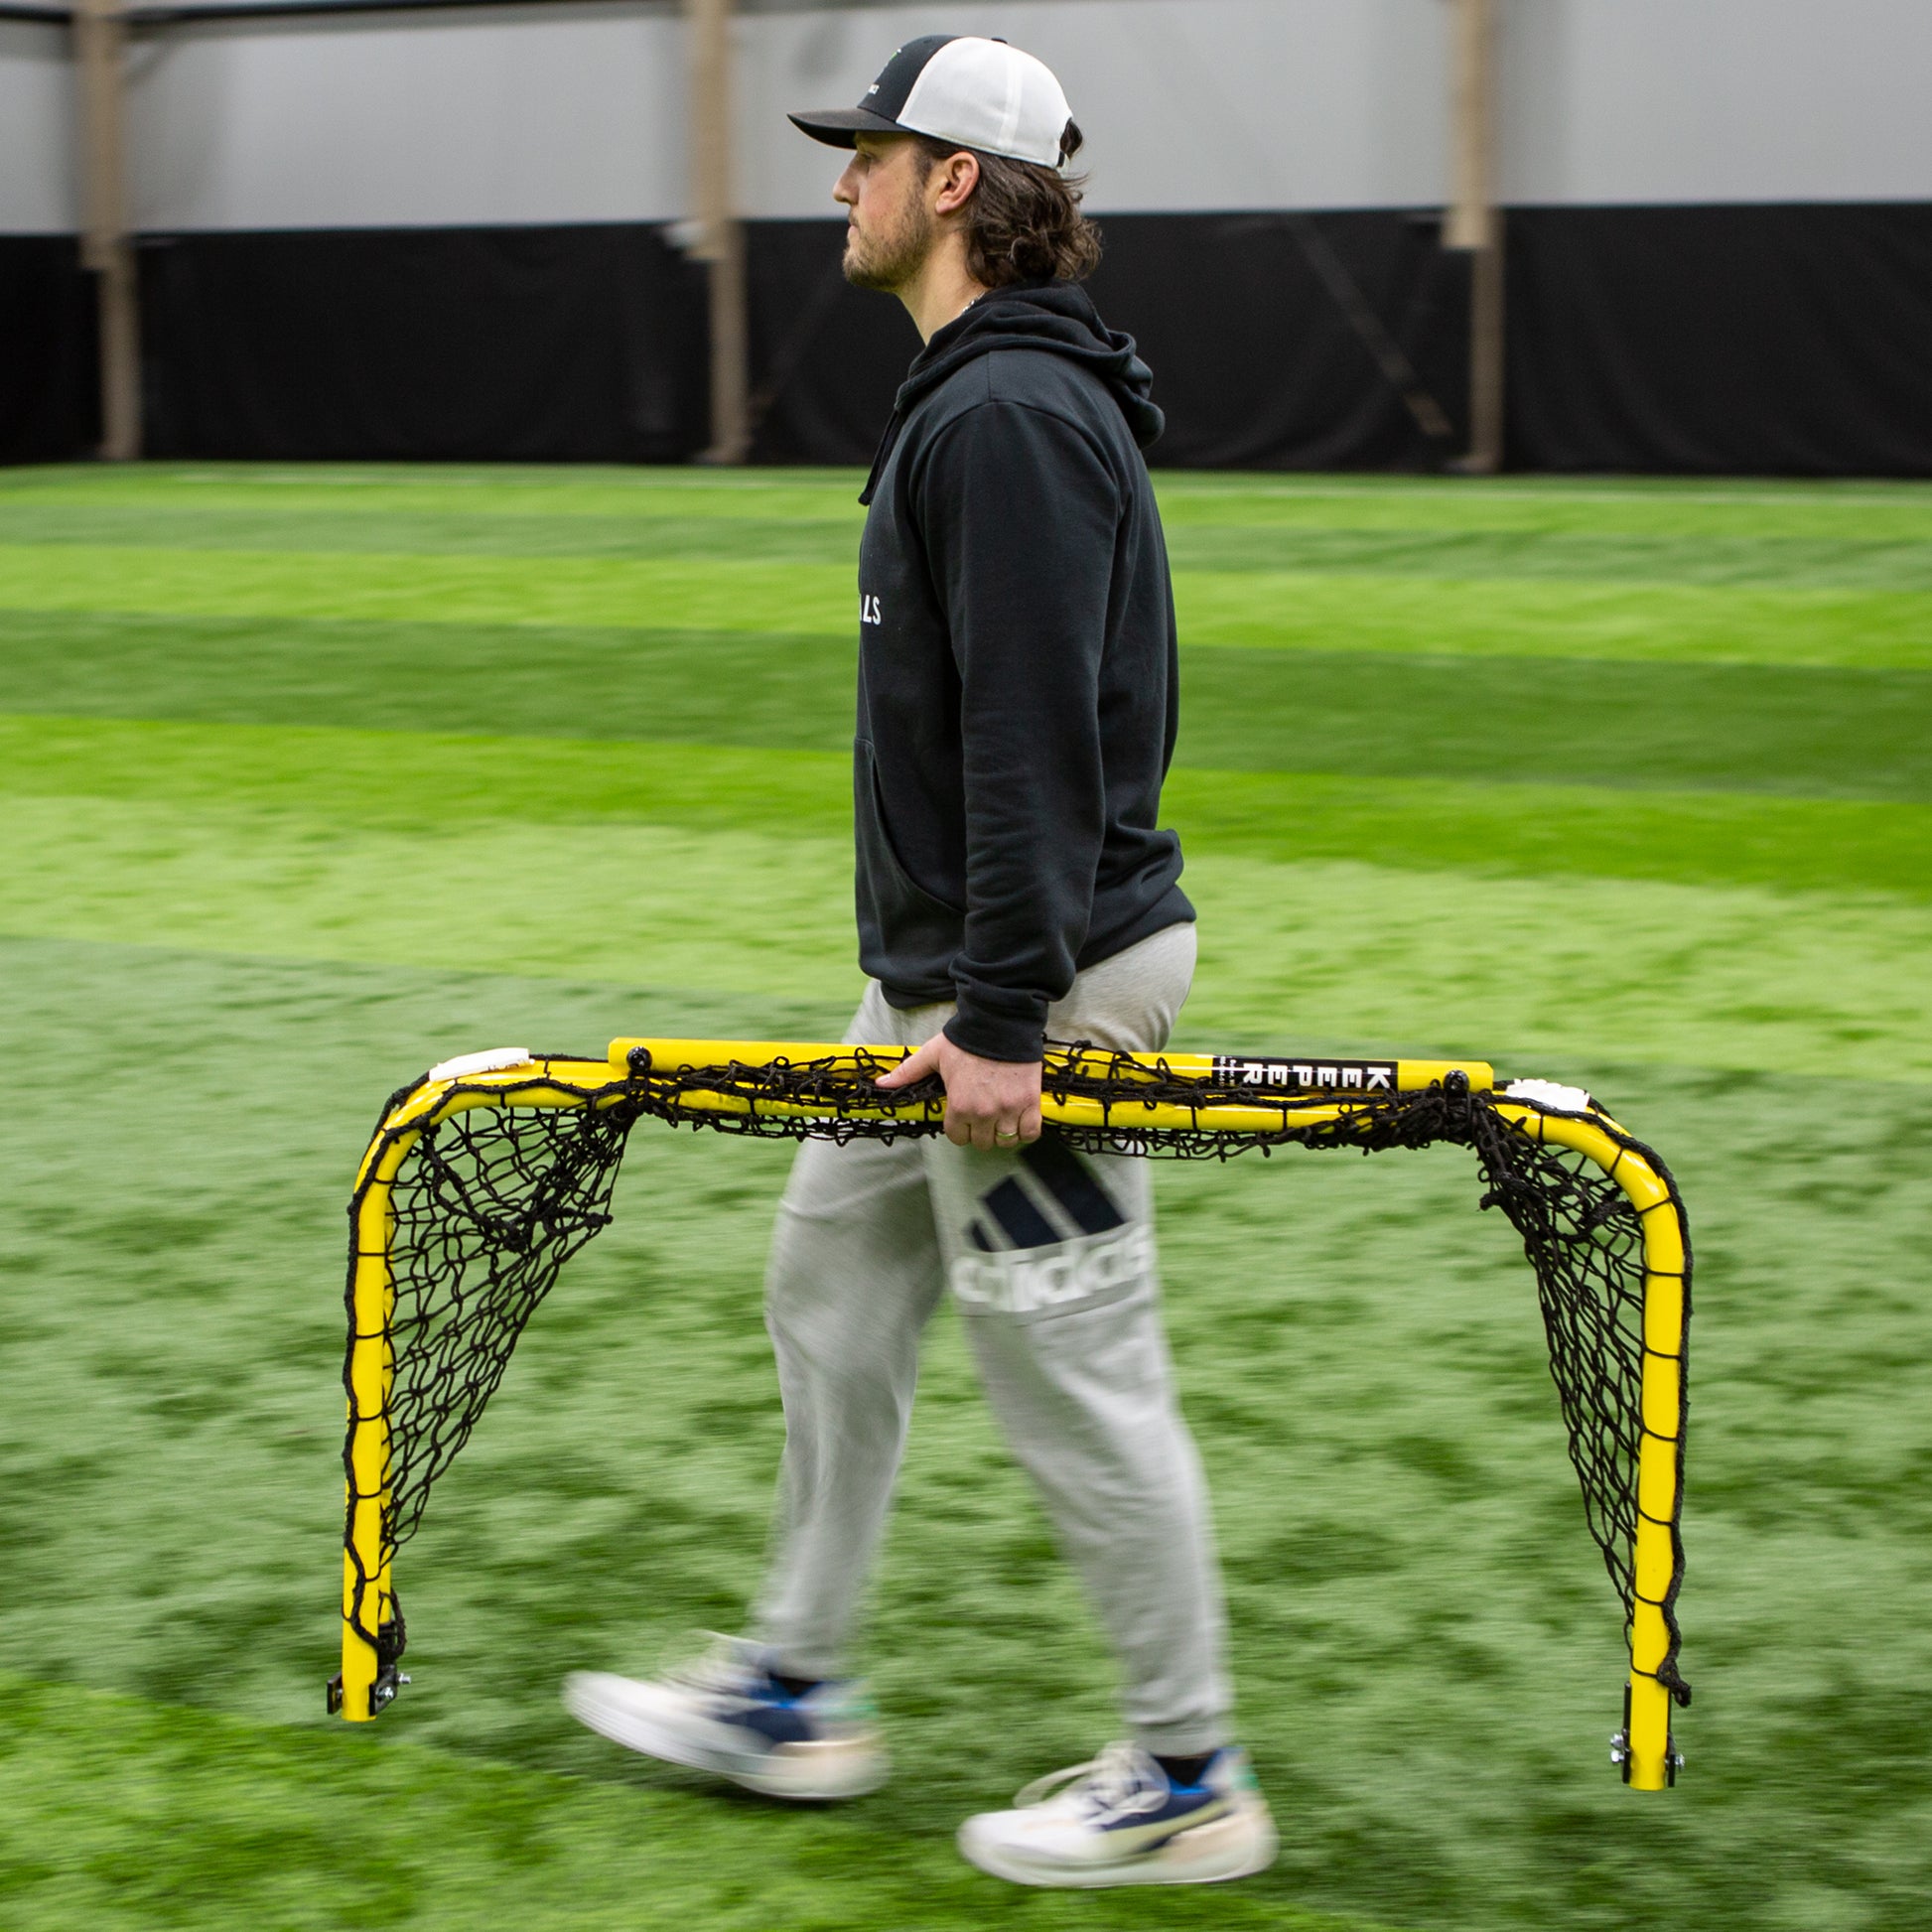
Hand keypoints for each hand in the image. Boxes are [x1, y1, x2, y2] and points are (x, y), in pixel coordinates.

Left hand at [875, 1032, 1042, 1149]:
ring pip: (1005, 1140)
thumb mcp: (933, 1054)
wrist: (1001, 1023)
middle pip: (982, 1143)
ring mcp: (1008, 1109)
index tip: (963, 1117)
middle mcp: (984, 1113)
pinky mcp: (1030, 1103)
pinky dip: (1025, 1130)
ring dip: (1002, 1132)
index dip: (959, 1128)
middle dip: (980, 1132)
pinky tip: (1019, 1119)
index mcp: (959, 1105)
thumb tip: (882, 1084)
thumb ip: (908, 1072)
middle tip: (983, 1115)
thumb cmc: (967, 1039)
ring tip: (1001, 1117)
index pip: (957, 1137)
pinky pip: (1030, 1132)